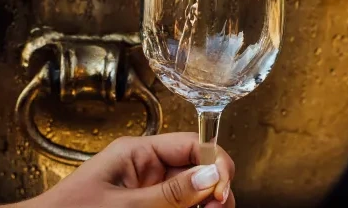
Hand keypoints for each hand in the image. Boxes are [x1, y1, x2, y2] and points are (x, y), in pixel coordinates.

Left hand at [30, 132, 234, 207]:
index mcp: (139, 151)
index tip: (223, 190)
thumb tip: (212, 175)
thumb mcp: (124, 205)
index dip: (214, 162)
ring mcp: (149, 191)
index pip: (190, 145)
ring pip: (192, 193)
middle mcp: (148, 167)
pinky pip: (178, 207)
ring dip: (205, 205)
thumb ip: (169, 195)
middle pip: (197, 170)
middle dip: (214, 189)